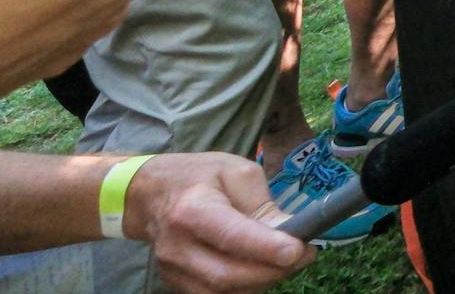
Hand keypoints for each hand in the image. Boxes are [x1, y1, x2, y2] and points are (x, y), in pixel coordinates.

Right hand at [126, 153, 313, 291]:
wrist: (150, 194)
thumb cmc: (200, 177)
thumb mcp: (238, 173)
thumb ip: (263, 204)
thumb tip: (291, 233)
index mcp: (192, 209)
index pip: (231, 236)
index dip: (267, 248)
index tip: (298, 251)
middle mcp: (177, 245)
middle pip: (227, 275)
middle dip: (272, 271)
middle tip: (304, 256)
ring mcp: (172, 269)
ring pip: (222, 292)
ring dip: (261, 282)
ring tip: (284, 261)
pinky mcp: (175, 283)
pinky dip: (244, 287)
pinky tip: (261, 269)